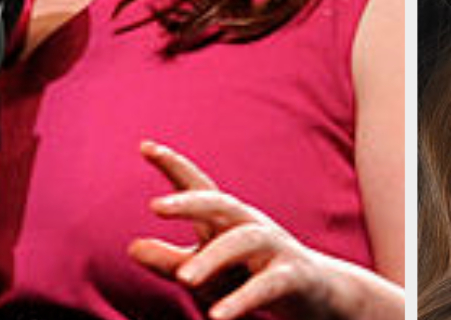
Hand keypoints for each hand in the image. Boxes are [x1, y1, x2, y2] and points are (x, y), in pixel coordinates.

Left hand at [128, 140, 399, 319]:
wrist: (319, 293)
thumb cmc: (251, 277)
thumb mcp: (208, 271)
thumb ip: (171, 261)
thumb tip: (132, 247)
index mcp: (227, 221)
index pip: (200, 188)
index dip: (174, 167)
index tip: (145, 147)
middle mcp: (251, 225)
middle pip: (222, 203)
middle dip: (190, 200)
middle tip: (155, 206)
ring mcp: (275, 248)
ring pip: (245, 240)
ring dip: (214, 258)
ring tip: (185, 280)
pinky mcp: (293, 276)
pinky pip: (268, 284)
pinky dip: (242, 300)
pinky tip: (217, 316)